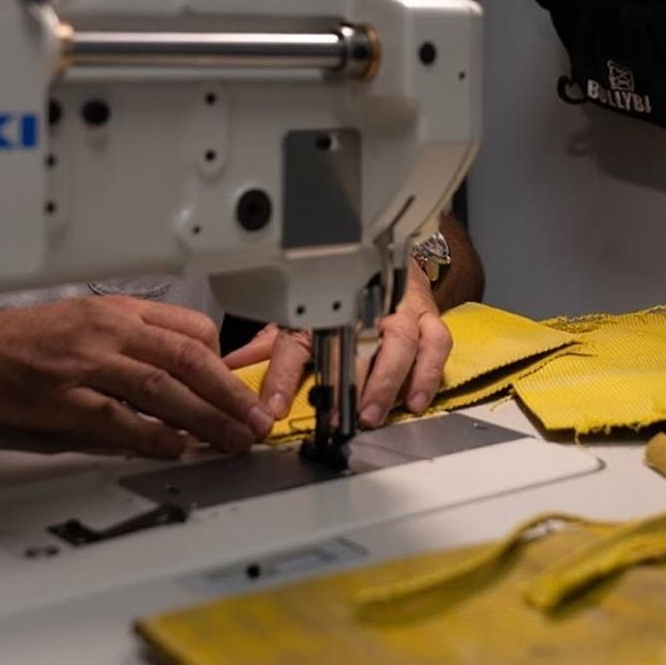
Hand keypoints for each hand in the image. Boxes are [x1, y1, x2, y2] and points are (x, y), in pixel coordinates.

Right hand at [0, 297, 273, 457]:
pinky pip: (117, 417)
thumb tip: (187, 368)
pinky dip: (151, 434)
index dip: (226, 362)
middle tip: (256, 420)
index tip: (244, 388)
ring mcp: (87, 363)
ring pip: (162, 387)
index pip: (192, 329)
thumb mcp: (93, 322)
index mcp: (122, 312)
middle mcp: (110, 331)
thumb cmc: (30, 340)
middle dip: (230, 393)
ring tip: (231, 439)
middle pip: (188, 359)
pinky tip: (174, 448)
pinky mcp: (63, 398)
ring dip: (205, 417)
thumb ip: (140, 341)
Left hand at [224, 260, 452, 428]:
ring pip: (402, 341)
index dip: (283, 375)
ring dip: (388, 380)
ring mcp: (401, 308)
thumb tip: (229, 368)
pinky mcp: (429, 316)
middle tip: (339, 414)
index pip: (296, 340)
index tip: (273, 407)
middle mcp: (365, 302)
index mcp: (324, 303)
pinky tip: (414, 400)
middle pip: (359, 337)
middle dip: (349, 379)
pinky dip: (428, 373)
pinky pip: (436, 343)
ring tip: (373, 413)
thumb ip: (269, 345)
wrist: (387, 250)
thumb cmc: (342, 288)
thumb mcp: (300, 314)